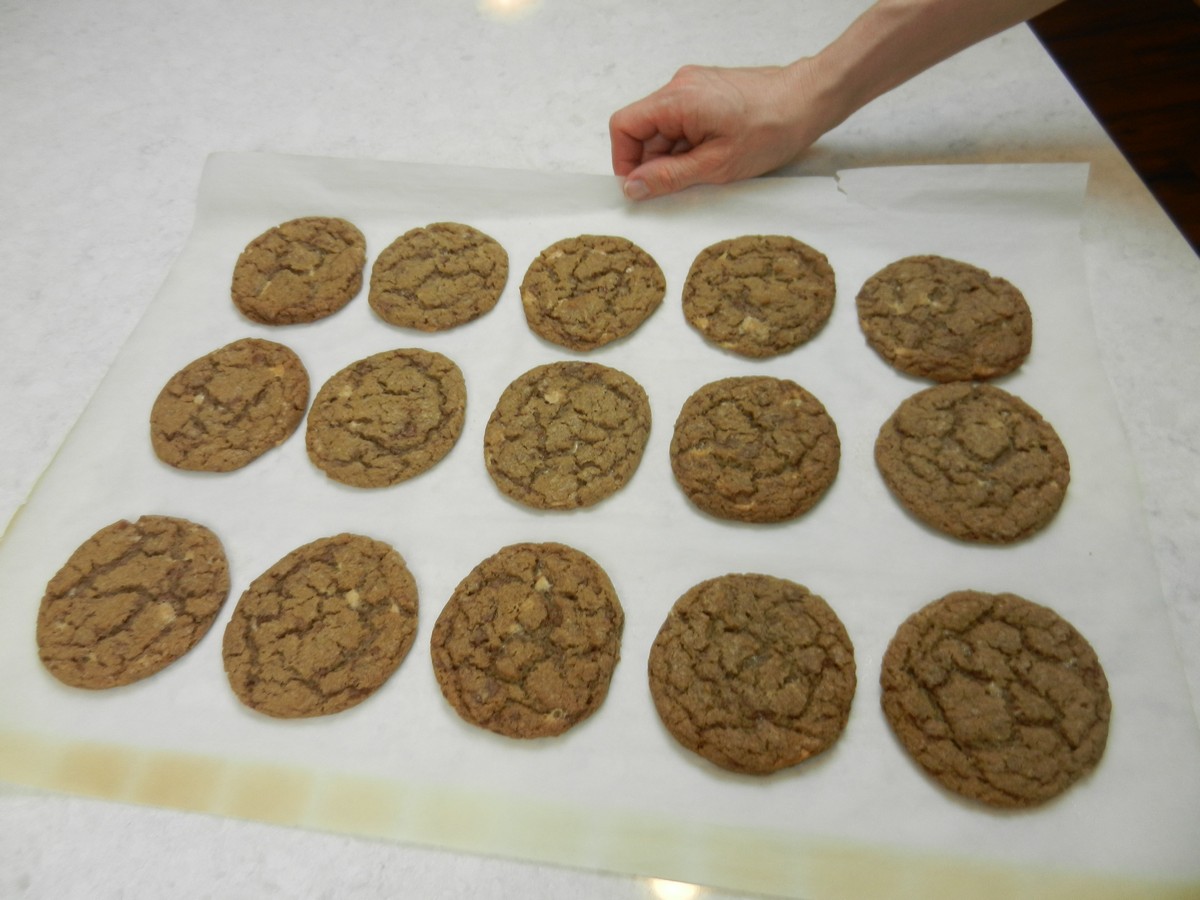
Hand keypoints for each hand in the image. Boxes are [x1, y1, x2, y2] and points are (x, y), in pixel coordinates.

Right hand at [609, 62, 825, 200]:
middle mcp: (679, 86)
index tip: (639, 187)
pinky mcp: (707, 92)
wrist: (810, 100)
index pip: (624, 126)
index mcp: (676, 99)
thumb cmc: (771, 129)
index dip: (625, 160)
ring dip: (675, 155)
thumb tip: (633, 187)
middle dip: (655, 162)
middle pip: (643, 129)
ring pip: (664, 128)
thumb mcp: (717, 165)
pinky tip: (714, 155)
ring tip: (708, 169)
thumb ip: (669, 176)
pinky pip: (682, 121)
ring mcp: (694, 86)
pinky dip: (689, 144)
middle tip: (682, 185)